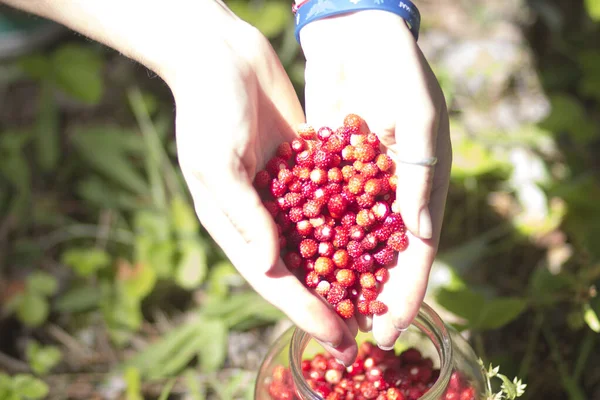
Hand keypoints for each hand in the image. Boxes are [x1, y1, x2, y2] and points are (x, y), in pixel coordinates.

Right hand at [172, 20, 358, 363]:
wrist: (222, 55)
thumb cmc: (207, 108)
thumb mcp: (217, 163)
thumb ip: (243, 214)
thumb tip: (268, 266)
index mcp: (233, 222)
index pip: (272, 279)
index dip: (304, 311)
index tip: (336, 336)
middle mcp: (261, 214)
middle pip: (301, 267)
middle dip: (330, 300)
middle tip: (363, 331)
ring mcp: (285, 191)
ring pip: (321, 239)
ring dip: (347, 268)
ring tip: (378, 295)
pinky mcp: (305, 167)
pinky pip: (332, 199)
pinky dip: (353, 220)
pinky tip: (382, 238)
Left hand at [300, 11, 450, 348]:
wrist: (356, 33)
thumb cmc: (398, 66)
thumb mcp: (418, 113)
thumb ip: (421, 171)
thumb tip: (421, 232)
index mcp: (423, 184)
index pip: (418, 251)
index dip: (407, 292)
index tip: (391, 327)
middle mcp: (390, 191)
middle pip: (381, 254)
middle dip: (369, 293)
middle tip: (351, 328)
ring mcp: (357, 182)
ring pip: (349, 238)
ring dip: (339, 272)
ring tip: (321, 305)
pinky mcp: (327, 168)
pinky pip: (321, 209)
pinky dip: (312, 235)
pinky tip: (295, 260)